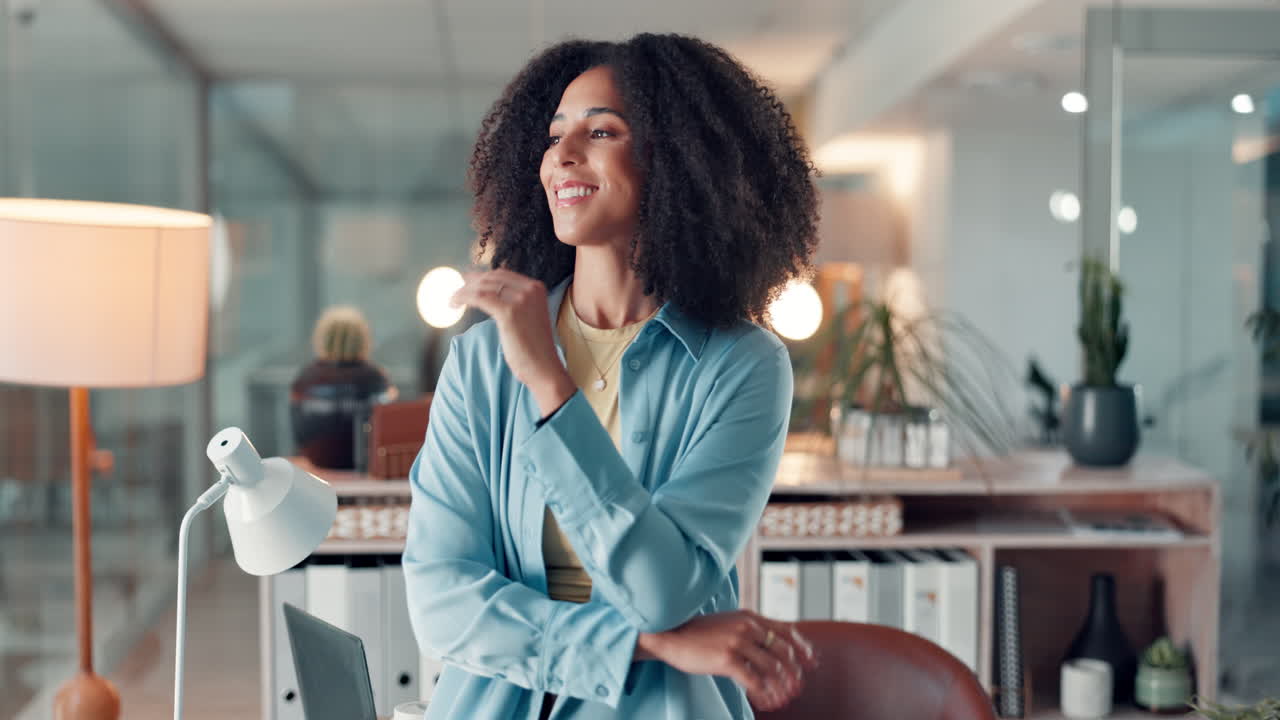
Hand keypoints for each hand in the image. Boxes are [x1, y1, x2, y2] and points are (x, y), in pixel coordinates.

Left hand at [449, 270, 575, 414]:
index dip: (482, 276)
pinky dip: (463, 298)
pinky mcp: (509, 312)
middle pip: (492, 278)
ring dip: (464, 291)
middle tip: (457, 289)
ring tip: (452, 299)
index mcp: (536, 288)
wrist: (544, 367)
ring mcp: (521, 299)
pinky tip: (454, 304)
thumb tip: (492, 295)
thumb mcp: (529, 317)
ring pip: (483, 287)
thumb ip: (516, 304)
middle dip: (471, 282)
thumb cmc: (535, 349)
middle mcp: (530, 290)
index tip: (468, 280)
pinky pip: (479, 298)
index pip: (503, 274)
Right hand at [636, 611, 817, 711]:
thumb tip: (771, 644)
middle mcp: (748, 627)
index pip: (787, 631)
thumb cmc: (698, 632)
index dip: (803, 648)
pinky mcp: (727, 659)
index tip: (812, 663)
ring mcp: (738, 642)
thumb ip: (750, 629)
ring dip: (781, 687)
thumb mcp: (729, 622)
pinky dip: (763, 693)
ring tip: (782, 700)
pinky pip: (754, 681)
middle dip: (794, 673)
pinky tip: (764, 701)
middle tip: (797, 689)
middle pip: (784, 652)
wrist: (670, 634)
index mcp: (751, 617)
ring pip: (772, 668)